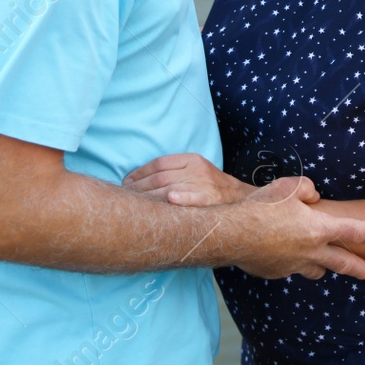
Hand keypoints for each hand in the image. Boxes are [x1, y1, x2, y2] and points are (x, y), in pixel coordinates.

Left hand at [124, 153, 252, 207]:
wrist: (239, 198)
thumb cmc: (210, 186)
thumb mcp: (195, 170)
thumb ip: (174, 171)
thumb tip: (141, 178)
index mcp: (191, 159)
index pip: (159, 163)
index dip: (140, 172)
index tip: (127, 182)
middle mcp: (196, 169)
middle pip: (160, 177)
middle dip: (139, 187)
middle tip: (125, 196)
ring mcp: (204, 184)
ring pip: (169, 188)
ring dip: (148, 197)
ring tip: (134, 205)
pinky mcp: (210, 199)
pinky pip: (192, 198)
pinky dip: (180, 198)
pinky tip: (169, 200)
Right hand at [230, 177, 364, 280]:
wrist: (231, 234)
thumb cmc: (262, 207)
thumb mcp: (289, 187)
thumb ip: (308, 190)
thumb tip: (314, 196)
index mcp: (319, 229)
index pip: (356, 231)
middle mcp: (311, 251)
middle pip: (344, 262)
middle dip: (362, 267)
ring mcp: (294, 265)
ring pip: (317, 268)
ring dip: (323, 263)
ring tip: (324, 258)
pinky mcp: (277, 273)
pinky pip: (291, 268)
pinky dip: (293, 261)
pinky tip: (283, 251)